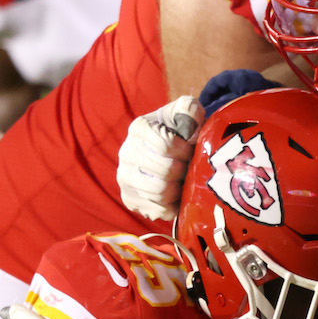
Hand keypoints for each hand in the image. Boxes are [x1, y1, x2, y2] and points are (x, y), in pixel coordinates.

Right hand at [117, 96, 203, 220]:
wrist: (165, 148)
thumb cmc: (179, 128)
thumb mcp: (186, 111)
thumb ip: (189, 109)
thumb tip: (188, 129)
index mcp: (138, 128)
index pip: (164, 145)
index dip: (185, 151)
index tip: (192, 151)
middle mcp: (126, 153)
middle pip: (163, 171)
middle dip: (184, 171)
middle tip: (191, 169)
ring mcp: (125, 178)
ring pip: (159, 192)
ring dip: (180, 189)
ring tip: (186, 181)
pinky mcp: (129, 199)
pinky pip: (156, 209)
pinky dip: (173, 205)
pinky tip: (177, 195)